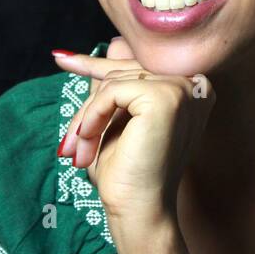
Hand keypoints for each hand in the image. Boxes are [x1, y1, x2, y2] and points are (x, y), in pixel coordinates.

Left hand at [53, 37, 215, 225]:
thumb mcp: (115, 121)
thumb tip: (111, 42)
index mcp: (190, 89)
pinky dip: (92, 117)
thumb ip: (115, 85)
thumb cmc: (128, 174)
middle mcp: (194, 84)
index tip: (60, 57)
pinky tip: (88, 140)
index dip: (94, 64)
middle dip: (88, 109)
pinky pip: (112, 91)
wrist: (140, 211)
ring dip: (86, 119)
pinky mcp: (166, 97)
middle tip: (69, 146)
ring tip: (80, 151)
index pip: (134, 67)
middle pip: (121, 74)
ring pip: (113, 82)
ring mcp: (183, 88)